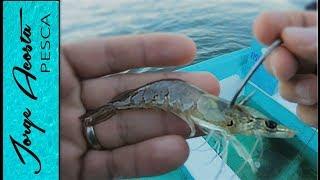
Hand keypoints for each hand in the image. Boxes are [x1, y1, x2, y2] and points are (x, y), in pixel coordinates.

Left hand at [60, 33, 219, 178]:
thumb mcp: (28, 79)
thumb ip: (65, 63)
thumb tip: (102, 49)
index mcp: (54, 74)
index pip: (105, 56)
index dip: (146, 51)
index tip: (187, 50)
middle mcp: (68, 104)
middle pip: (126, 94)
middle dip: (168, 92)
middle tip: (207, 92)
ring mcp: (76, 138)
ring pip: (126, 129)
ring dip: (164, 127)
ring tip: (199, 125)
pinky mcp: (78, 169)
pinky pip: (113, 164)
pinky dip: (144, 158)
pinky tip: (175, 151)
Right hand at [253, 11, 317, 126]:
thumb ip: (319, 41)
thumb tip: (288, 35)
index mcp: (316, 33)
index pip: (288, 23)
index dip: (272, 25)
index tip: (263, 30)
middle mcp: (311, 58)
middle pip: (278, 58)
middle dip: (277, 63)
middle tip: (284, 68)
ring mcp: (313, 85)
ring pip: (287, 89)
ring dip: (296, 91)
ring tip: (315, 92)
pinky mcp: (317, 109)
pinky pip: (303, 113)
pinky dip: (310, 114)